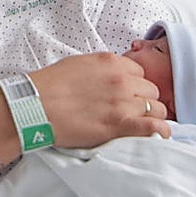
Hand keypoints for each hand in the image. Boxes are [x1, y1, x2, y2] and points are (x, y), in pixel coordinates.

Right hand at [29, 52, 170, 147]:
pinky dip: (160, 131)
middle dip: (144, 100)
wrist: (35, 106)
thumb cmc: (49, 85)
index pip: (139, 72)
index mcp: (111, 62)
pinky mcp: (119, 125)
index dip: (134, 84)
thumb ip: (101, 69)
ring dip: (150, 116)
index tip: (127, 94)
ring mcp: (122, 102)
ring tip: (139, 124)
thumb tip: (112, 77)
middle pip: (151, 91)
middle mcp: (121, 80)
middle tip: (130, 110)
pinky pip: (153, 127)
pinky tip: (160, 134)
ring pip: (156, 109)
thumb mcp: (78, 64)